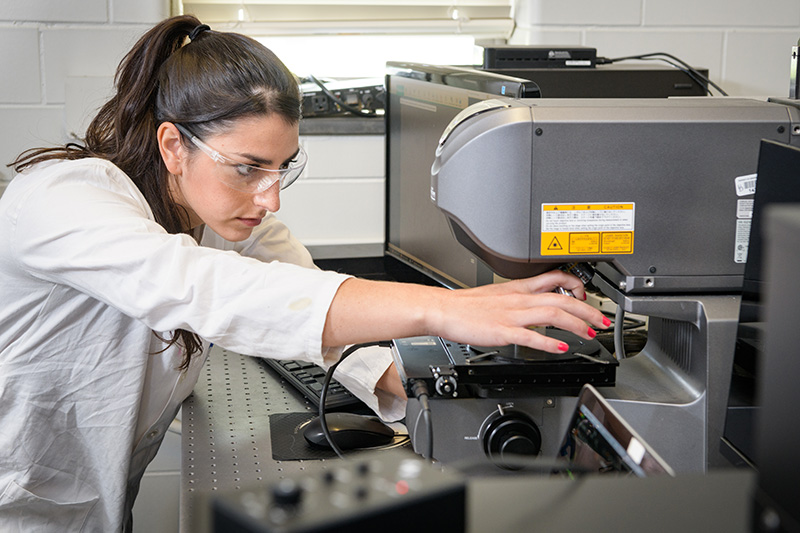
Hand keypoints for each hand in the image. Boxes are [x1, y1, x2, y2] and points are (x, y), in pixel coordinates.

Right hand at [428, 269, 609, 352]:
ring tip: (590, 333)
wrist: (443, 309)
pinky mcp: (502, 331)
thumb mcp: (497, 294)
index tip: (587, 298)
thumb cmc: (466, 305)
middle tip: (603, 321)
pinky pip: (530, 335)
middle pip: (562, 298)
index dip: (577, 286)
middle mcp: (519, 299)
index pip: (556, 278)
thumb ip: (520, 299)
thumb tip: (537, 307)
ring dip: (576, 324)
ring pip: (552, 313)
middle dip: (587, 309)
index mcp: (519, 288)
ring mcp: (512, 315)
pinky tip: (561, 348)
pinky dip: (548, 341)